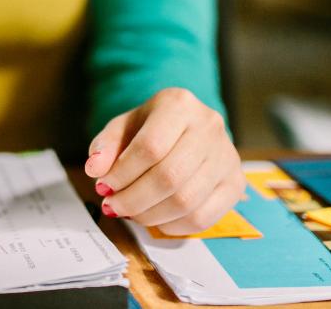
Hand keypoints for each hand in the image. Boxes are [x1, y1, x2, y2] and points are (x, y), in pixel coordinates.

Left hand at [84, 88, 244, 234]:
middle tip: (113, 206)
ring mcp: (227, 156)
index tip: (103, 186)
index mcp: (179, 104)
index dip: (122, 174)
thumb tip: (95, 170)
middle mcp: (209, 126)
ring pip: (186, 201)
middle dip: (133, 199)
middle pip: (169, 177)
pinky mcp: (235, 183)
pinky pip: (203, 218)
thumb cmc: (150, 127)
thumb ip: (105, 146)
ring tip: (130, 212)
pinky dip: (173, 226)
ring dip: (149, 215)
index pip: (150, 147)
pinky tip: (155, 218)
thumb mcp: (123, 126)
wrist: (187, 128)